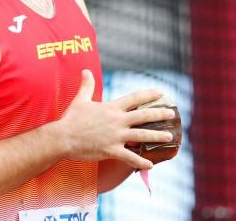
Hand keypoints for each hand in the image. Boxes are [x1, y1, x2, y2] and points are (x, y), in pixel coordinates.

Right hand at [56, 69, 175, 169]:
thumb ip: (87, 85)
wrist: (63, 137)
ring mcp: (115, 136)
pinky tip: (151, 164)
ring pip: (142, 136)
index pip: (135, 98)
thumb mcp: (80, 99)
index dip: (149, 95)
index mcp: (112, 108)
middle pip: (143, 116)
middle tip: (172, 114)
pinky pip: (130, 157)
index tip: (161, 93)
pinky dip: (141, 162)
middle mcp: (117, 121)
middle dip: (160, 114)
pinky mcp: (111, 150)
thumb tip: (85, 71)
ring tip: (170, 137)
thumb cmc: (71, 118)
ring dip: (157, 136)